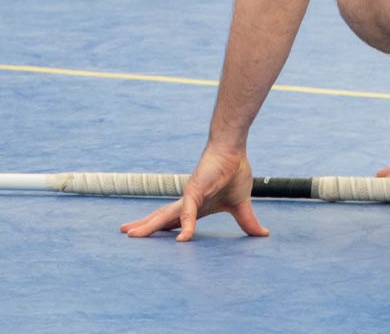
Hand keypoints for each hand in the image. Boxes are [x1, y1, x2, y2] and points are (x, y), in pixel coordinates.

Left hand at [120, 146, 268, 240]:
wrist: (235, 150)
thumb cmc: (234, 171)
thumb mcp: (241, 205)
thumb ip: (247, 221)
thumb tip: (263, 234)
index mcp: (196, 206)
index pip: (174, 220)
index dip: (162, 229)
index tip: (149, 236)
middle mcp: (188, 202)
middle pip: (162, 218)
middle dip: (145, 226)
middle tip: (126, 233)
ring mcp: (189, 197)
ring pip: (165, 216)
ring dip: (148, 226)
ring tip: (130, 234)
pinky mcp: (196, 191)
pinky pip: (189, 212)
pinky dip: (186, 226)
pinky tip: (182, 239)